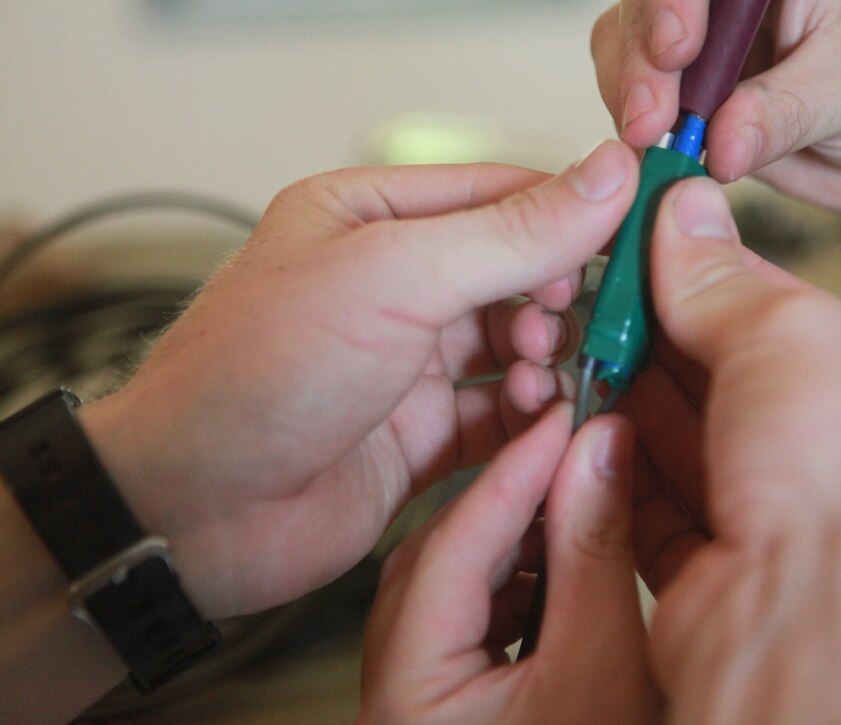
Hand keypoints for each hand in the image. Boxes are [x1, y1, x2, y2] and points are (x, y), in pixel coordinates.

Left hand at [77, 141, 638, 618]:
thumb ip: (509, 233)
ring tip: (546, 377)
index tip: (631, 239)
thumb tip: (606, 179)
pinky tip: (544, 424)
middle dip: (557, 297)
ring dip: (548, 359)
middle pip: (516, 273)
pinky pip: (503, 417)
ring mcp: (408, 364)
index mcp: (370, 216)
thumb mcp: (393, 277)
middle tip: (571, 323)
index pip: (501, 193)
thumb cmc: (257, 375)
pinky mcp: (421, 435)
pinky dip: (533, 420)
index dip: (570, 213)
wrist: (192, 512)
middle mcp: (391, 286)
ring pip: (517, 346)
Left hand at [358, 404, 659, 723]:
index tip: (565, 419)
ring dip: (520, 536)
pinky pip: (472, 612)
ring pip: (458, 581)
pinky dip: (520, 576)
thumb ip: (595, 558)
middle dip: (516, 500)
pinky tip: (566, 558)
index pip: (453, 546)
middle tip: (574, 449)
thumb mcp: (603, 668)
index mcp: (404, 692)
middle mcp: (394, 688)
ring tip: (579, 497)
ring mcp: (416, 692)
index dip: (518, 473)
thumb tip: (600, 454)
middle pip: (444, 555)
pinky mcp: (448, 694)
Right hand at [593, 0, 840, 476]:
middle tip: (653, 119)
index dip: (672, 2)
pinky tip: (654, 156)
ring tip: (653, 141)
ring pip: (630, 52)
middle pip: (650, 8)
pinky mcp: (698, 105)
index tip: (677, 48)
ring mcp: (711, 52)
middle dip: (640, 59)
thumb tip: (720, 143)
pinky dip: (640, 134)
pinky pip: (644, 108)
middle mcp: (735, 4)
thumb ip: (784, 111)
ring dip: (630, 97)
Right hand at [618, 177, 840, 721]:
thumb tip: (685, 216)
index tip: (656, 247)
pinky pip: (654, 513)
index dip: (719, 280)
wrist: (807, 634)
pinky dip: (618, 470)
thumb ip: (726, 281)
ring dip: (631, 402)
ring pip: (687, 453)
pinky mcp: (715, 584)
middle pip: (733, 391)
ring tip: (582, 353)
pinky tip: (588, 426)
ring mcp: (781, 539)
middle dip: (663, 342)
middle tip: (603, 299)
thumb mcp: (793, 338)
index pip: (796, 327)